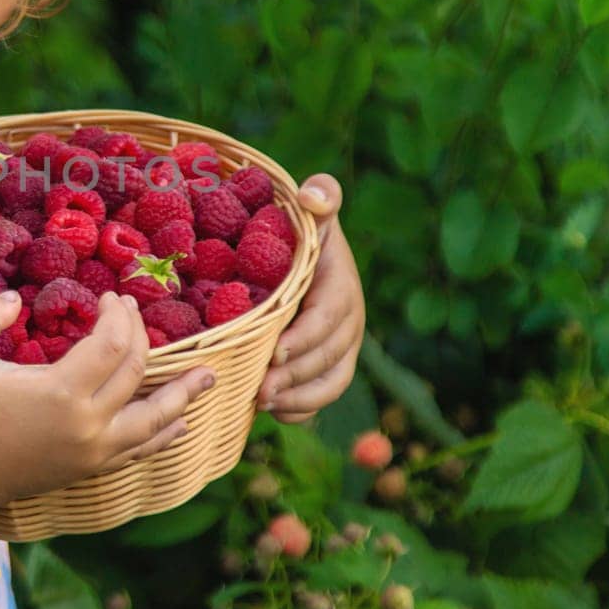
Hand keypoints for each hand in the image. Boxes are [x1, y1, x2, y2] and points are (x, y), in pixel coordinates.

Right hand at [0, 291, 216, 509]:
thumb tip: (14, 297)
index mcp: (61, 392)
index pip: (112, 344)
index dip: (119, 315)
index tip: (112, 298)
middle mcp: (87, 424)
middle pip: (136, 372)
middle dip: (141, 336)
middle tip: (136, 312)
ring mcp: (94, 451)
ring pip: (153, 420)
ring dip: (182, 396)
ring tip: (208, 378)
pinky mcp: (91, 468)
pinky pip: (140, 450)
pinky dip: (164, 435)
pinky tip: (182, 425)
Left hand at [258, 174, 364, 424]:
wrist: (300, 255)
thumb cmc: (299, 230)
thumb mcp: (310, 211)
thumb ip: (320, 197)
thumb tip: (313, 194)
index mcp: (341, 285)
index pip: (330, 316)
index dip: (307, 336)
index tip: (277, 351)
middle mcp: (348, 320)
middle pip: (329, 356)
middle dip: (296, 376)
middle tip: (261, 389)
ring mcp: (340, 347)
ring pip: (330, 382)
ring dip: (299, 399)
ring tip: (264, 404)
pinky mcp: (328, 366)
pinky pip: (322, 396)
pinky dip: (301, 411)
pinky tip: (273, 414)